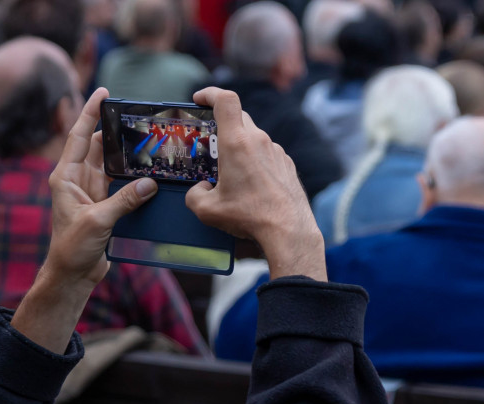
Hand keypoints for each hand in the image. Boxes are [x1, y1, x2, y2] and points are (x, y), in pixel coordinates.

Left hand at [46, 87, 158, 287]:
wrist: (72, 274)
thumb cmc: (72, 248)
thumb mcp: (98, 221)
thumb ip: (123, 200)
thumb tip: (149, 183)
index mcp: (66, 176)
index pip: (78, 136)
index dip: (89, 112)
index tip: (102, 92)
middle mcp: (77, 179)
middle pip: (98, 145)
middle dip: (115, 130)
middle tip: (136, 116)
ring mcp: (91, 191)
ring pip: (111, 163)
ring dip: (126, 153)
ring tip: (147, 139)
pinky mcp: (103, 204)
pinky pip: (120, 183)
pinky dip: (133, 176)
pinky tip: (149, 170)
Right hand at [185, 88, 326, 281]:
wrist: (288, 229)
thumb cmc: (249, 216)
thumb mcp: (207, 210)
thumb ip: (195, 194)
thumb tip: (200, 189)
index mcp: (236, 143)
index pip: (225, 99)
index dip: (210, 93)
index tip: (199, 99)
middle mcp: (258, 140)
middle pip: (238, 117)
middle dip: (221, 126)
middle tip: (210, 144)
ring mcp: (276, 151)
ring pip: (253, 138)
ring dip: (239, 148)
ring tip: (230, 174)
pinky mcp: (286, 164)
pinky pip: (266, 155)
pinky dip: (254, 163)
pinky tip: (250, 186)